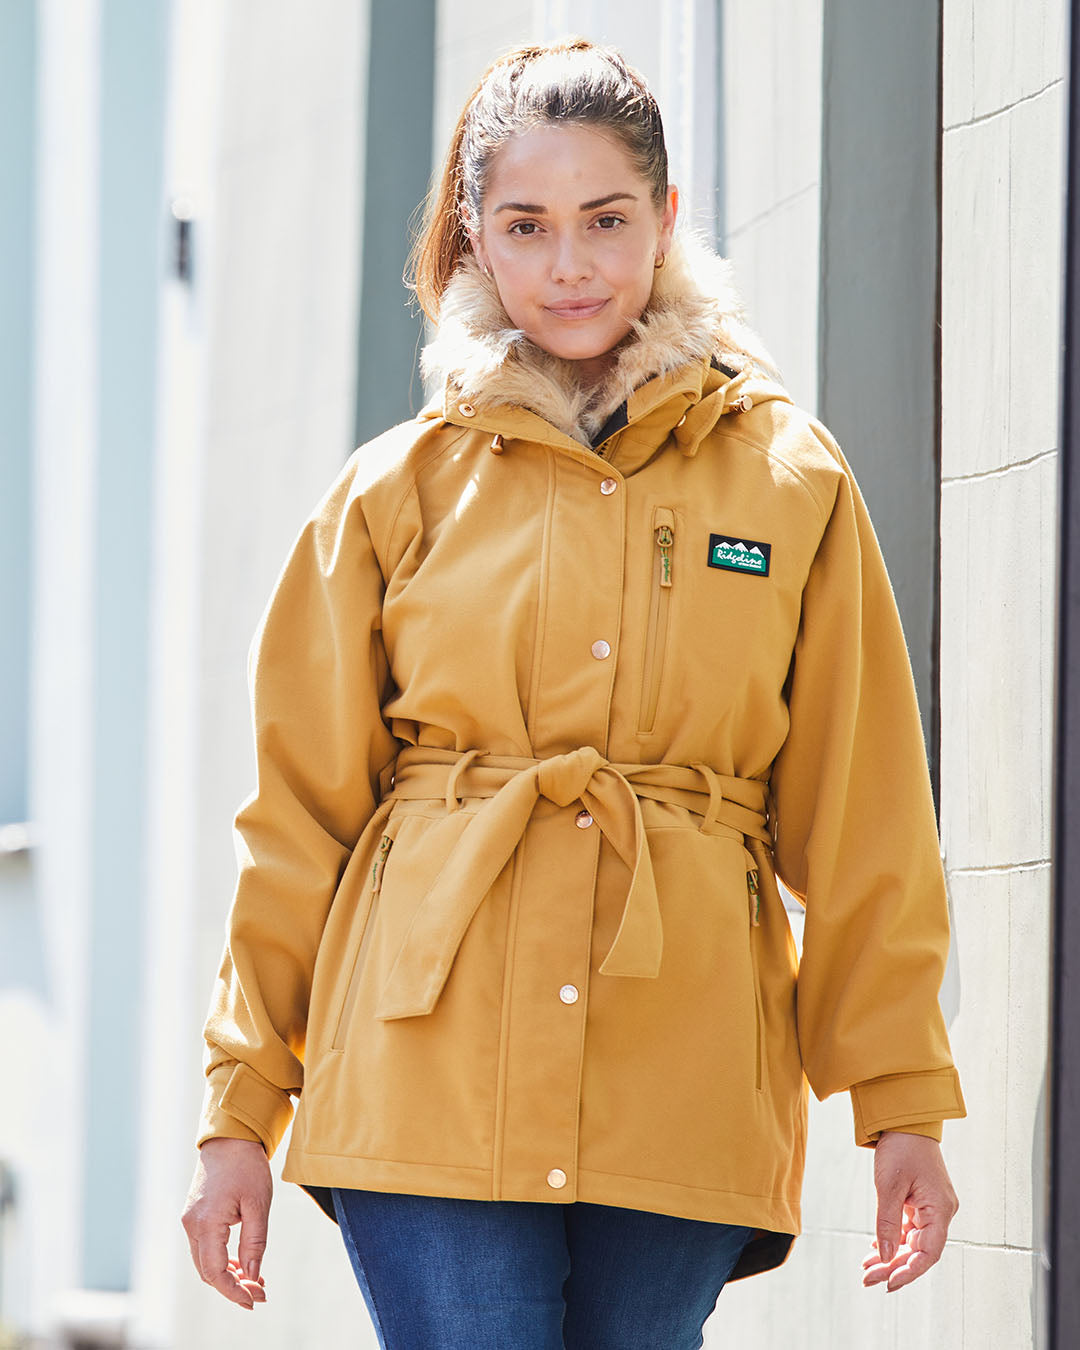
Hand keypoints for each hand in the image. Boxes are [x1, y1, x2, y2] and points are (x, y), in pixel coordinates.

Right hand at [181, 1137, 271, 1308]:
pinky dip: (222, 1259)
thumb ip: (254, 1242)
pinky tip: (243, 1263)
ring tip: (255, 1280)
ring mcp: (191, 1220)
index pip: (215, 1272)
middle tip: (260, 1292)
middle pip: (207, 1271)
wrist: (229, 1137)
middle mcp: (192, 1225)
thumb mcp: (258, 1204)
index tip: (254, 1301)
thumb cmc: (246, 1166)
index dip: (234, 1291)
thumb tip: (252, 1276)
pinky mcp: (195, 1215)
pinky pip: (205, 1247)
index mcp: (206, 1224)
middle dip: (233, 1286)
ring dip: (228, 1274)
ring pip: (205, 1261)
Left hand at [862, 1131, 957, 1291]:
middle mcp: (940, 1212)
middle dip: (893, 1266)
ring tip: (867, 1267)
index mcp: (940, 1210)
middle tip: (867, 1278)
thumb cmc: (901, 1147)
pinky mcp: (920, 1201)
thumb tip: (884, 1256)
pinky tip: (875, 1248)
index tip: (888, 1284)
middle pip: (918, 1251)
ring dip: (890, 1254)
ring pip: (912, 1241)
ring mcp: (931, 1207)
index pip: (928, 1254)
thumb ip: (887, 1223)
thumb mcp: (889, 1186)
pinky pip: (908, 1228)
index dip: (909, 1272)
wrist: (905, 1118)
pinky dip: (892, 1238)